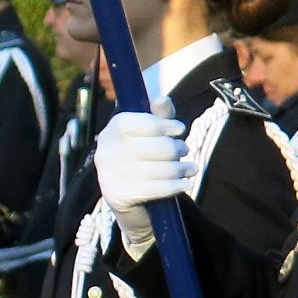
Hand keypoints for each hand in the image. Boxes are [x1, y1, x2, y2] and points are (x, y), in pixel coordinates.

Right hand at [92, 105, 190, 257]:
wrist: (125, 197)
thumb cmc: (142, 158)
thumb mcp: (150, 134)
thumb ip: (158, 117)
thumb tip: (162, 100)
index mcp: (113, 129)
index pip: (142, 123)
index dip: (164, 125)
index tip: (180, 129)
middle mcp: (106, 151)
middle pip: (151, 147)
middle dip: (175, 149)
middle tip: (185, 151)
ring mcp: (109, 175)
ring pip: (155, 170)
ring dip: (180, 169)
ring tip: (191, 168)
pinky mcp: (117, 195)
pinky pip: (154, 189)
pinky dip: (175, 186)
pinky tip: (186, 184)